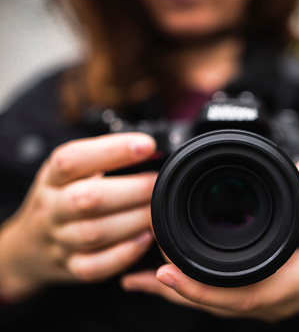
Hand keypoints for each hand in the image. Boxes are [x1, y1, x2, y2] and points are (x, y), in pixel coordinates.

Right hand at [0, 133, 157, 301]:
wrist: (26, 248)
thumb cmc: (61, 201)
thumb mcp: (69, 175)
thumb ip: (101, 161)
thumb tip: (150, 148)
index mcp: (52, 178)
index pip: (72, 159)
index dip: (111, 150)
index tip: (147, 145)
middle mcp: (52, 208)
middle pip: (86, 198)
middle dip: (132, 189)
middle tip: (158, 184)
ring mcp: (59, 241)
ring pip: (93, 233)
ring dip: (133, 220)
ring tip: (156, 212)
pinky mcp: (70, 268)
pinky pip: (95, 266)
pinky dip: (124, 254)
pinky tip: (145, 240)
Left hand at [122, 160, 298, 321]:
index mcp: (295, 281)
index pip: (245, 295)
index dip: (203, 290)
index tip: (165, 273)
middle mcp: (275, 298)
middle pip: (218, 304)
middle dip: (177, 291)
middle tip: (137, 272)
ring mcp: (264, 301)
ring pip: (214, 304)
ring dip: (177, 293)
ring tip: (136, 278)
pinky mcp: (256, 294)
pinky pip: (218, 296)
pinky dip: (189, 289)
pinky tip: (160, 280)